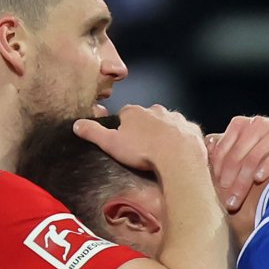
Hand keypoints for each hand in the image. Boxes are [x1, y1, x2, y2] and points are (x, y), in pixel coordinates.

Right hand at [75, 103, 207, 174]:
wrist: (177, 158)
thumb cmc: (143, 152)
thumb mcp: (110, 143)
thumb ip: (93, 133)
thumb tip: (77, 124)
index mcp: (134, 112)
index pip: (125, 115)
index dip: (124, 128)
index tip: (125, 142)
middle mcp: (156, 110)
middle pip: (147, 117)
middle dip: (145, 129)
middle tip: (143, 149)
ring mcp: (175, 118)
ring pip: (168, 123)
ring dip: (165, 133)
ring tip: (161, 153)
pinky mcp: (191, 129)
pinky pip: (185, 132)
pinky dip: (182, 140)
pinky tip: (178, 153)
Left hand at [206, 116, 268, 213]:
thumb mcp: (247, 160)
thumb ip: (227, 155)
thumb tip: (204, 148)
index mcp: (245, 126)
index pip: (225, 144)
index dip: (218, 167)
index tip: (215, 189)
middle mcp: (261, 124)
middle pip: (240, 152)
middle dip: (232, 179)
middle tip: (227, 202)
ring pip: (257, 153)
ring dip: (246, 178)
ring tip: (238, 198)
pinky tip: (260, 178)